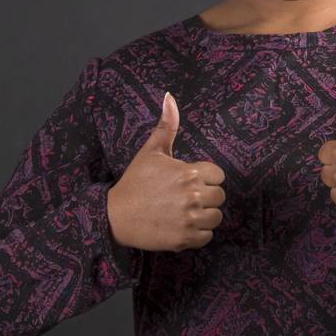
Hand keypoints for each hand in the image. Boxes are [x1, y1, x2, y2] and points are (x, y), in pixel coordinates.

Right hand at [107, 91, 226, 251]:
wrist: (115, 215)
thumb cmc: (135, 181)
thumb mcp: (151, 151)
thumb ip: (167, 126)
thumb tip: (169, 97)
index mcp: (190, 173)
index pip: (219, 176)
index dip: (207, 178)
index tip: (191, 181)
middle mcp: (193, 196)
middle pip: (220, 197)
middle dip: (207, 197)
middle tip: (187, 198)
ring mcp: (189, 218)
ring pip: (216, 218)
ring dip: (205, 216)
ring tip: (186, 212)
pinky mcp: (184, 238)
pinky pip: (207, 237)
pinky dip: (198, 234)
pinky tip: (182, 226)